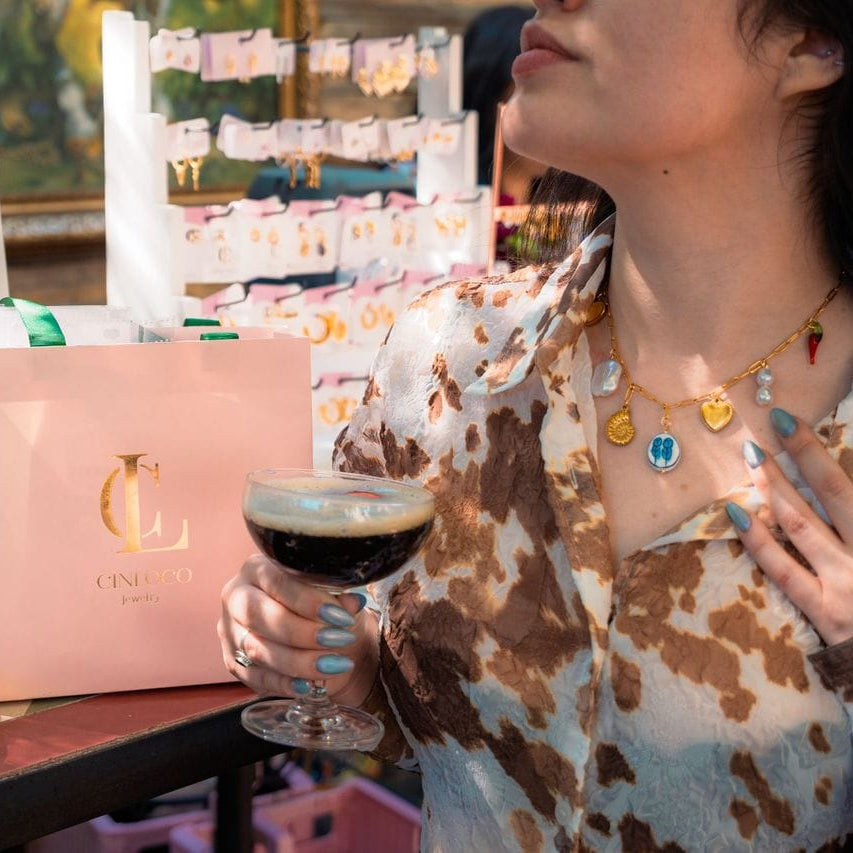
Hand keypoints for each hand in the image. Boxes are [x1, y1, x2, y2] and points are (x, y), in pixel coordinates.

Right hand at [217, 554, 379, 705]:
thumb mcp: (333, 594)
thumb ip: (339, 596)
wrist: (316, 632)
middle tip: (339, 640)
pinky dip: (286, 683)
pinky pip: (256, 677)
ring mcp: (231, 631)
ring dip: (299, 661)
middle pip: (259, 615)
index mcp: (257, 568)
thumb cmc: (322, 605)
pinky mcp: (233, 661)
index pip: (276, 581)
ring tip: (334, 664)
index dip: (308, 600)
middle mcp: (237, 597)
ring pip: (257, 649)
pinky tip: (310, 685)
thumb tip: (353, 602)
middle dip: (302, 632)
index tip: (341, 616)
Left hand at [726, 407, 852, 646]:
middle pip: (832, 493)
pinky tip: (736, 514)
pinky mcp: (823, 612)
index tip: (795, 422)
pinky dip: (758, 541)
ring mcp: (845, 583)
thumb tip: (835, 498)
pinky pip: (783, 571)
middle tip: (775, 423)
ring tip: (753, 457)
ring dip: (775, 487)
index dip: (819, 451)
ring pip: (801, 524)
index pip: (848, 487)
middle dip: (804, 454)